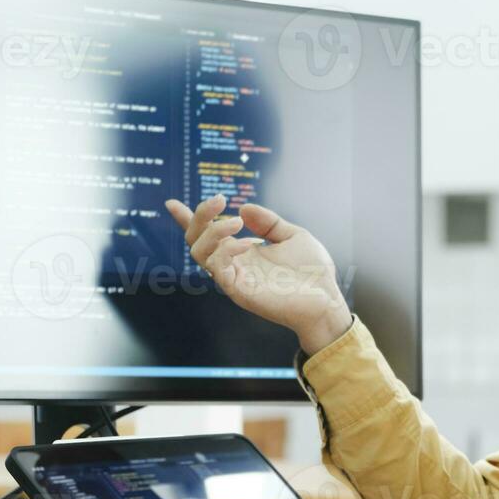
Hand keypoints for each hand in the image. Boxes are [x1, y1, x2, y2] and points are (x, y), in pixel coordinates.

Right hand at [165, 195, 352, 353]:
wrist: (327, 299)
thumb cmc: (312, 272)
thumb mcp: (292, 235)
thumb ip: (268, 221)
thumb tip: (242, 208)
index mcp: (242, 252)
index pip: (207, 234)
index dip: (187, 219)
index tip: (171, 204)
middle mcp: (233, 265)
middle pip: (195, 240)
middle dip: (199, 216)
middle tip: (219, 199)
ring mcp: (234, 279)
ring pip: (199, 253)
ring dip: (213, 231)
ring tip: (236, 222)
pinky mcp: (239, 292)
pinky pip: (217, 270)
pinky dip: (226, 250)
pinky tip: (247, 243)